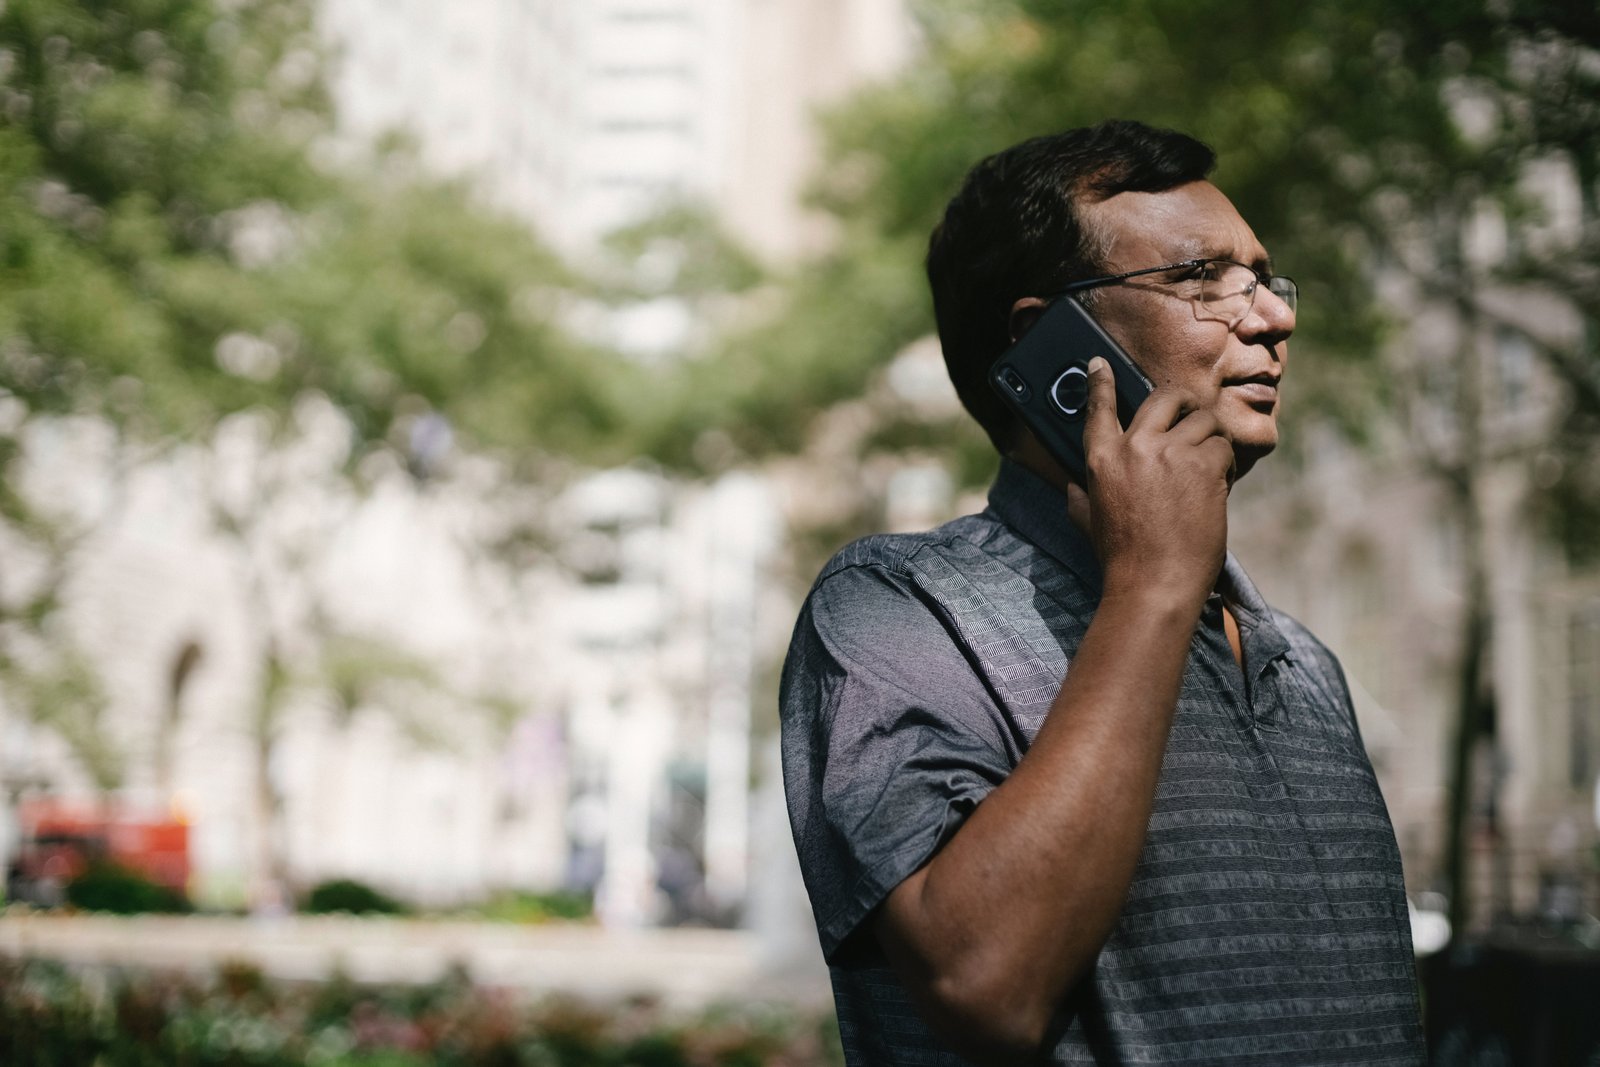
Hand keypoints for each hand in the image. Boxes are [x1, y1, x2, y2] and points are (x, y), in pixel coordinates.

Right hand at [1079, 356, 1233, 610]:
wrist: (1155, 584)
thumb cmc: (1122, 558)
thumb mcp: (1089, 521)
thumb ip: (1080, 495)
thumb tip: (1073, 484)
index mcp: (1101, 459)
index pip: (1098, 406)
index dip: (1100, 381)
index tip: (1100, 364)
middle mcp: (1134, 446)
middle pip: (1163, 397)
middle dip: (1180, 403)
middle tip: (1188, 418)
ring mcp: (1171, 453)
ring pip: (1202, 420)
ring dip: (1208, 439)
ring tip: (1206, 466)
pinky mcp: (1204, 465)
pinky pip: (1222, 444)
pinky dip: (1224, 461)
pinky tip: (1216, 484)